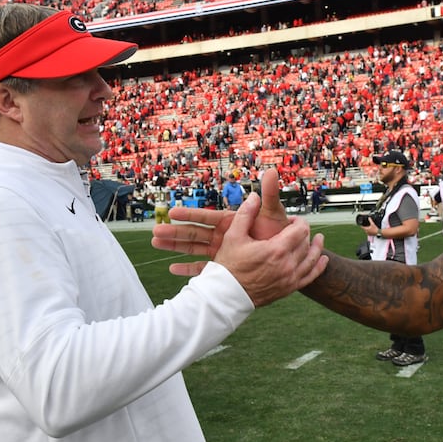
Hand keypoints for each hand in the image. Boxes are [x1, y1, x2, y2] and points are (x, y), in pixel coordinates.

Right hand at [152, 168, 290, 277]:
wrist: (288, 257)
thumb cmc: (279, 232)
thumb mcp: (273, 214)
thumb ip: (269, 195)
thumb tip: (272, 171)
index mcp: (230, 221)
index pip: (205, 217)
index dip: (189, 214)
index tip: (172, 212)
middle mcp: (223, 235)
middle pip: (194, 233)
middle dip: (174, 232)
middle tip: (154, 232)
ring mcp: (222, 251)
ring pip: (194, 249)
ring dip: (175, 248)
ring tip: (155, 244)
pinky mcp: (225, 266)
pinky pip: (204, 268)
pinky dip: (189, 269)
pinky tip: (173, 270)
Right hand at [209, 193, 326, 306]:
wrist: (226, 295)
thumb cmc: (228, 266)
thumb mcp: (233, 236)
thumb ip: (245, 214)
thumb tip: (255, 196)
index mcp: (276, 249)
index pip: (301, 229)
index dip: (298, 221)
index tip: (290, 220)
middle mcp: (287, 265)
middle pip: (307, 242)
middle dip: (303, 232)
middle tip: (294, 229)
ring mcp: (289, 278)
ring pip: (312, 259)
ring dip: (317, 247)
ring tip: (319, 239)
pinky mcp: (289, 288)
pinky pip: (310, 277)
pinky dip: (319, 267)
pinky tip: (322, 260)